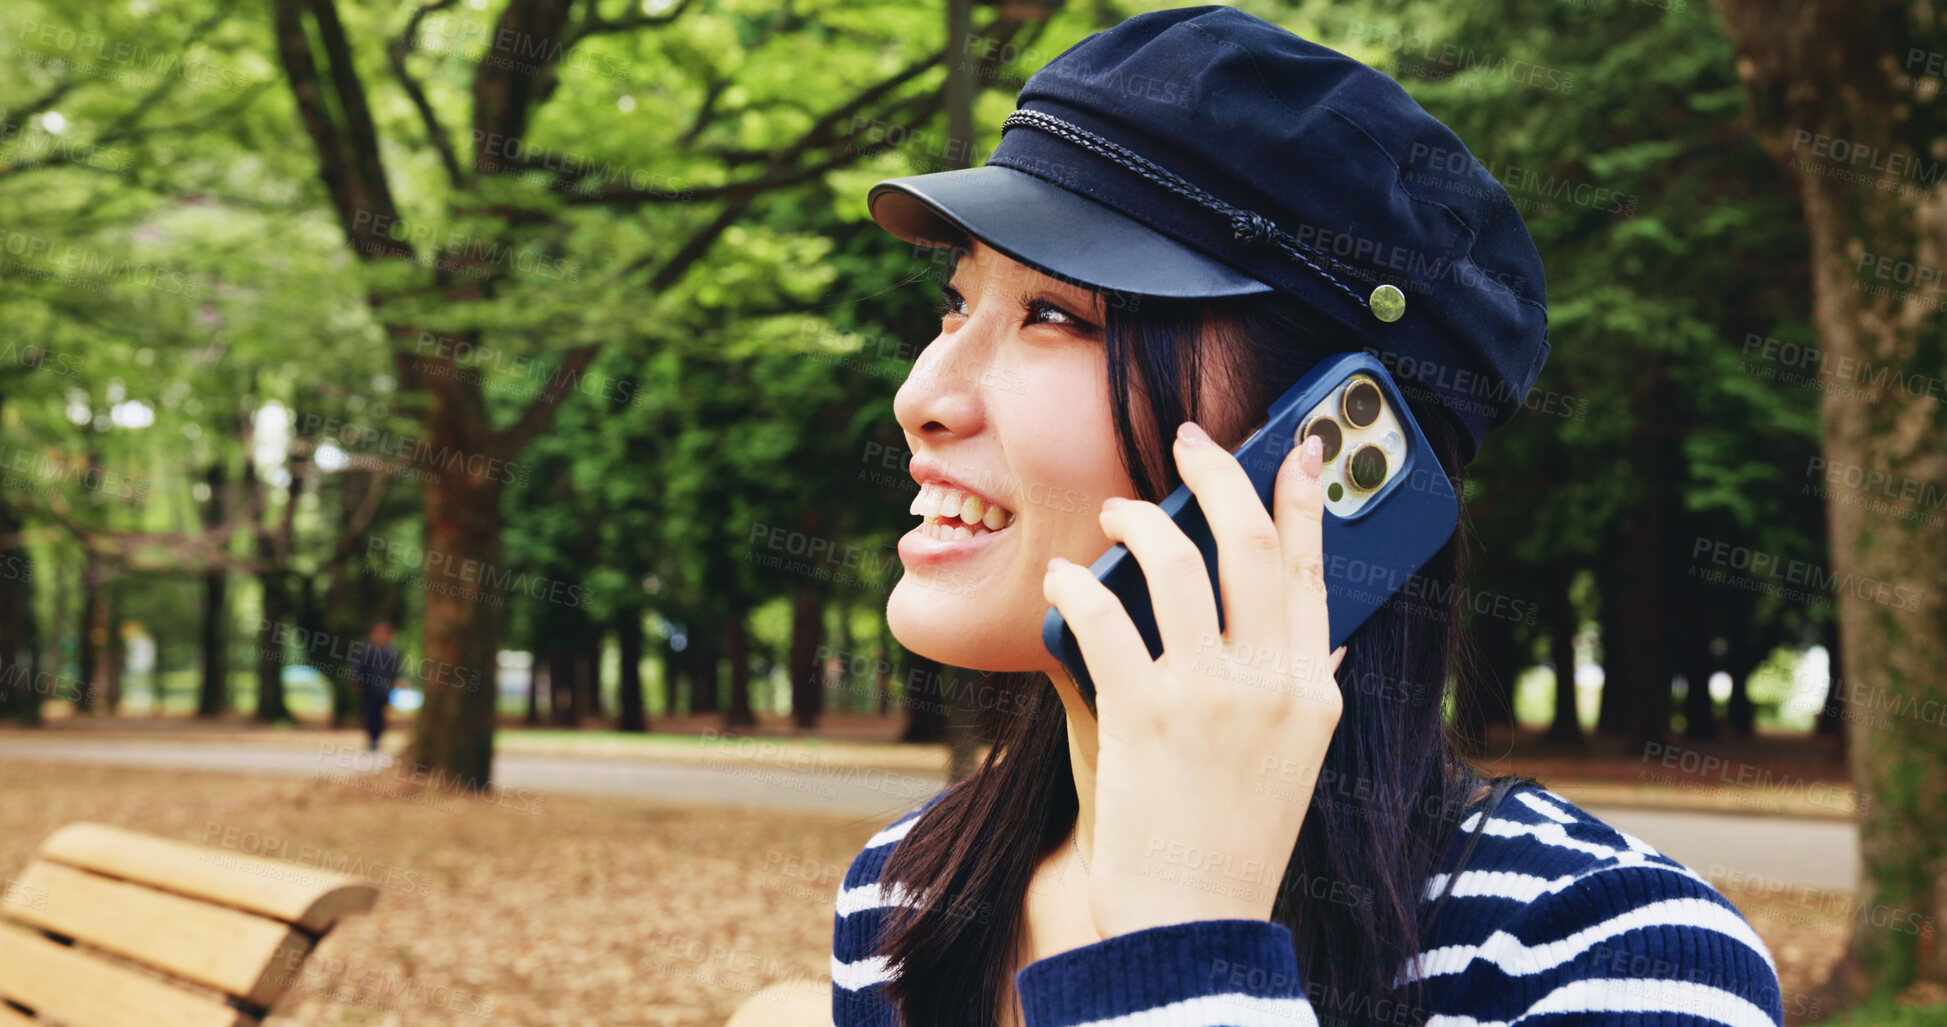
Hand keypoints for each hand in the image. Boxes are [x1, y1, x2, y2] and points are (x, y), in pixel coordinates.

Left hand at [1042, 421, 1343, 939]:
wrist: (1192, 923)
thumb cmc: (1232, 839)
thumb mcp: (1292, 761)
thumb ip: (1300, 690)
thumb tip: (1319, 635)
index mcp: (1312, 693)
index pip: (1316, 570)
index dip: (1305, 497)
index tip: (1298, 445)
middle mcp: (1270, 685)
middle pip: (1252, 544)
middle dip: (1221, 474)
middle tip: (1193, 441)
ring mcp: (1209, 697)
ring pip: (1177, 563)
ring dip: (1139, 520)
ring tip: (1118, 513)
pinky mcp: (1145, 715)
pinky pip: (1105, 616)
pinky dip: (1078, 583)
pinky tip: (1064, 577)